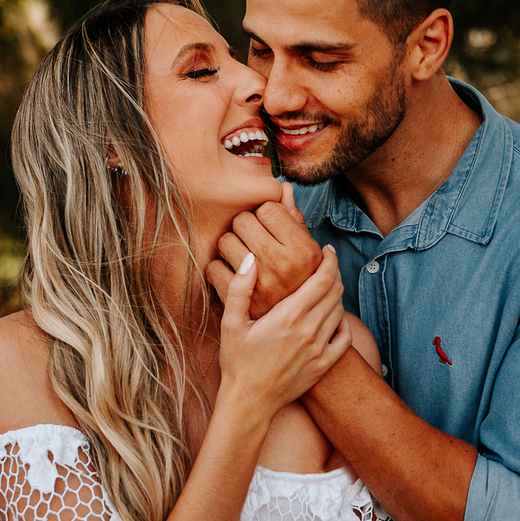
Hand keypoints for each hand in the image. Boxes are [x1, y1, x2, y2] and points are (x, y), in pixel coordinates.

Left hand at [208, 182, 323, 318]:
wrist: (295, 333)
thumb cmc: (300, 284)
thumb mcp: (307, 254)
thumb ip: (294, 219)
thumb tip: (284, 187)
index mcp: (303, 249)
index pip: (267, 208)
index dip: (263, 216)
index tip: (266, 230)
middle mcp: (283, 263)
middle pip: (242, 220)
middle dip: (243, 228)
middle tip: (250, 243)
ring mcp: (261, 282)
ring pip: (225, 241)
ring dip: (229, 248)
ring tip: (241, 260)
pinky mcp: (239, 300)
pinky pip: (213, 268)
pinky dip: (217, 271)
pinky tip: (231, 277)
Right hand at [216, 241, 350, 422]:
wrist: (249, 402)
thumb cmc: (237, 362)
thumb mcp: (231, 323)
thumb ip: (239, 289)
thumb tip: (250, 259)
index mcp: (289, 316)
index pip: (322, 279)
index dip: (329, 260)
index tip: (326, 250)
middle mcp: (309, 331)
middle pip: (335, 292)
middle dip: (333, 273)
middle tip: (325, 265)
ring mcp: (319, 349)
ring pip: (339, 312)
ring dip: (336, 295)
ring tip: (324, 288)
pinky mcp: (324, 365)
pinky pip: (345, 337)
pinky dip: (343, 322)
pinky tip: (332, 318)